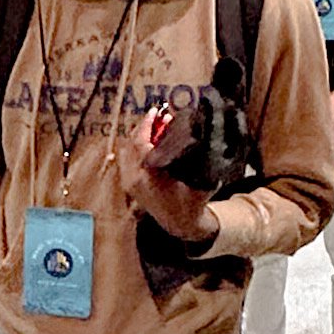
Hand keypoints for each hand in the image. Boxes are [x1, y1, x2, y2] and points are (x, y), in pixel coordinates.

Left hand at [120, 98, 216, 242]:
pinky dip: (134, 147)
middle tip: (158, 114)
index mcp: (150, 177)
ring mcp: (129, 183)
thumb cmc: (194, 200)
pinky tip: (147, 139)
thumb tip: (206, 132)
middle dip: (144, 126)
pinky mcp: (128, 185)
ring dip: (139, 135)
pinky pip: (126, 159)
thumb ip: (203, 158)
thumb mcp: (203, 179)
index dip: (147, 124)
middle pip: (132, 143)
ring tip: (154, 125)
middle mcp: (135, 179)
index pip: (141, 142)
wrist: (181, 223)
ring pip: (127, 150)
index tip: (156, 111)